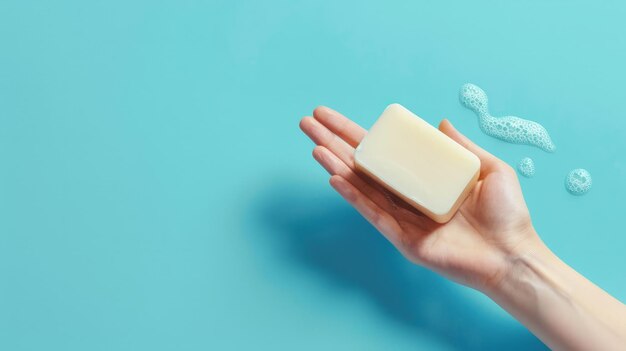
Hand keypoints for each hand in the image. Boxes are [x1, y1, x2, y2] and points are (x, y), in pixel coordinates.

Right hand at [300, 106, 544, 291]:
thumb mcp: (490, 169)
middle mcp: (408, 196)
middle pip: (363, 165)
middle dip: (334, 143)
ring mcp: (403, 218)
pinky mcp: (403, 239)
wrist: (515, 254)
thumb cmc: (508, 215)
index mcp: (425, 179)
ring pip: (362, 186)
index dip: (357, 134)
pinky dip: (353, 195)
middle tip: (308, 123)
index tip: (332, 117)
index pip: (384, 152)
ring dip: (336, 164)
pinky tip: (334, 176)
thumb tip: (440, 123)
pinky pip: (373, 213)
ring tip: (314, 144)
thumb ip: (464, 147)